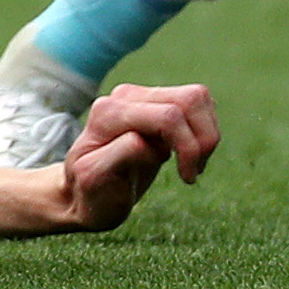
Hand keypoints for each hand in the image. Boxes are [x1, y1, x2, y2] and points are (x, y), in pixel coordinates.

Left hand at [51, 82, 218, 230]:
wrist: (82, 192)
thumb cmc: (89, 192)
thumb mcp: (95, 180)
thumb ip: (120, 156)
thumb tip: (146, 140)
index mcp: (109, 113)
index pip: (169, 117)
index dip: (189, 148)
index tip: (187, 179)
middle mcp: (125, 96)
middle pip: (190, 100)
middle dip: (204, 139)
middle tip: (194, 171)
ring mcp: (141, 96)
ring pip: (197, 98)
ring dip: (207, 133)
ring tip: (194, 164)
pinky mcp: (155, 103)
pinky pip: (195, 104)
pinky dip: (203, 130)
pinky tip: (190, 154)